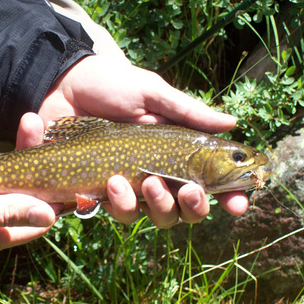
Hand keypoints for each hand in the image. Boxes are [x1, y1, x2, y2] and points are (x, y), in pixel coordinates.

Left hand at [39, 55, 248, 226]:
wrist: (65, 86)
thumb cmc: (113, 86)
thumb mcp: (153, 94)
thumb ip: (189, 112)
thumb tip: (232, 123)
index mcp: (177, 152)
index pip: (211, 182)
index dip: (228, 198)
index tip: (238, 205)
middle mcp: (160, 174)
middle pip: (187, 210)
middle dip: (193, 207)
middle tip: (189, 190)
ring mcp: (132, 187)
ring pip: (157, 217)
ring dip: (157, 205)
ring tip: (145, 181)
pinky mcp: (103, 193)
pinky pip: (120, 213)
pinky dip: (120, 203)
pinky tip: (110, 181)